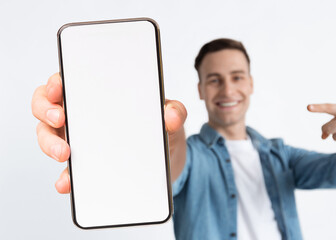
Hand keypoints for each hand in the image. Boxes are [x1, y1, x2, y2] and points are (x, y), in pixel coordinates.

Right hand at [32, 73, 186, 193]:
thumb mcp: (172, 118)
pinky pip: (68, 171)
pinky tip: (67, 182)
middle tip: (60, 119)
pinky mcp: (86, 166)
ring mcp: (81, 141)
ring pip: (50, 137)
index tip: (59, 87)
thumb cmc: (163, 130)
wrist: (169, 160)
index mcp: (100, 97)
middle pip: (48, 107)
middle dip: (46, 111)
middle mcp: (84, 117)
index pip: (69, 82)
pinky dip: (64, 177)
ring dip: (50, 144)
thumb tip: (170, 115)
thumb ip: (175, 111)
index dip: (56, 82)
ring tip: (65, 153)